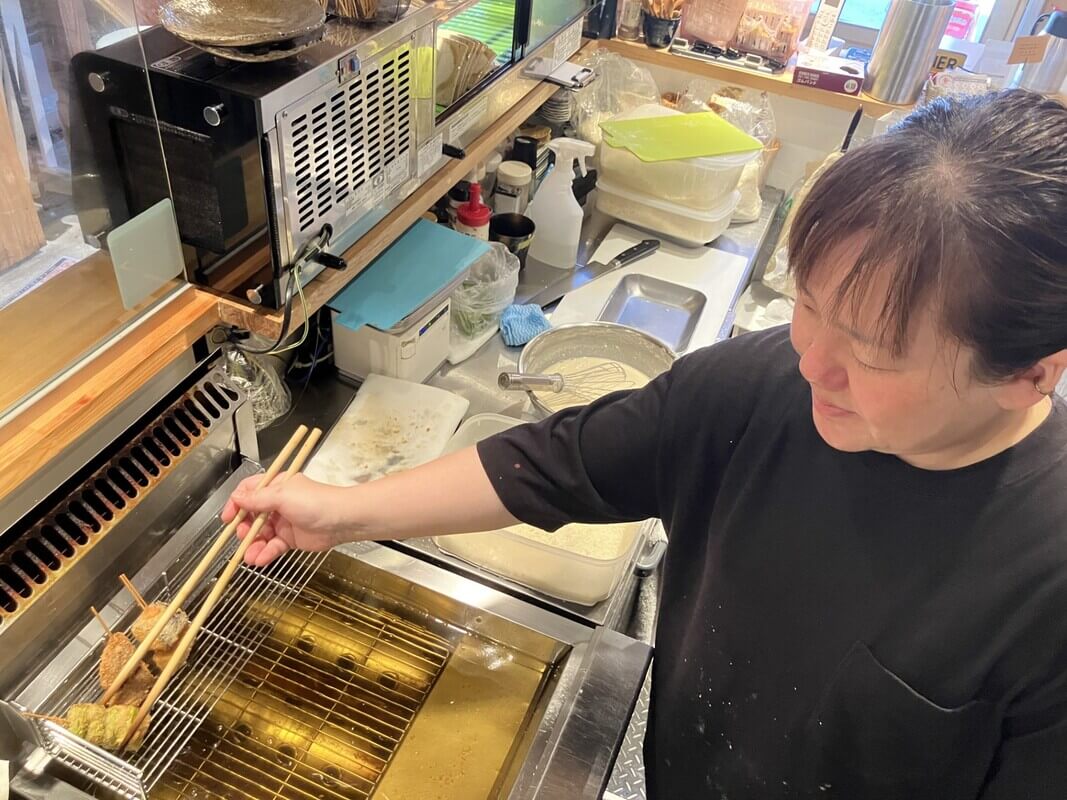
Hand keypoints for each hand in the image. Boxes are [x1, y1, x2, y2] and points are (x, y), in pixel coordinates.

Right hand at [221, 474, 352, 566]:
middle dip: (244, 528)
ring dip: (253, 545)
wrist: (342, 520)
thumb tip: (236, 498)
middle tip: (242, 536)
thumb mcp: (282, 496)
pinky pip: (273, 547)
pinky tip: (260, 559)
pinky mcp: (290, 539)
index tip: (227, 518)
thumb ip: (257, 500)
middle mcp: (278, 503)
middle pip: (251, 516)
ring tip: (249, 556)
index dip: (236, 504)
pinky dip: (265, 553)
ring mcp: (284, 522)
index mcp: (276, 486)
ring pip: (261, 534)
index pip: (248, 493)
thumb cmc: (315, 502)